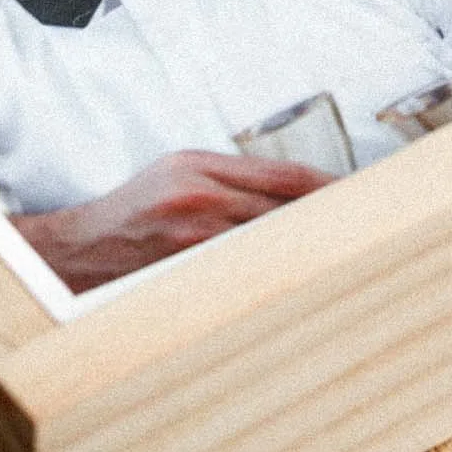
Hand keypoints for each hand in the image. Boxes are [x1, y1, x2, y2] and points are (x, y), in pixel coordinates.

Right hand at [12, 150, 332, 290]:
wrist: (78, 251)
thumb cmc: (133, 211)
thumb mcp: (178, 173)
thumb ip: (233, 179)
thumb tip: (296, 193)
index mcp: (200, 167)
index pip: (285, 177)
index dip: (331, 188)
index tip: (364, 196)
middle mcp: (199, 198)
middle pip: (286, 210)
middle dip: (329, 221)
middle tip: (373, 232)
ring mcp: (193, 240)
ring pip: (272, 245)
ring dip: (308, 251)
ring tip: (347, 259)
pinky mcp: (186, 274)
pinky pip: (247, 274)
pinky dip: (276, 276)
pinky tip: (301, 284)